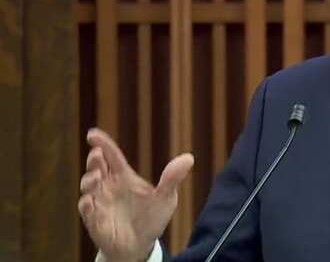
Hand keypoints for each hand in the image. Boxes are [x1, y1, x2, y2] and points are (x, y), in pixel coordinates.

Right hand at [78, 128, 193, 261]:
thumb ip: (172, 178)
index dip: (103, 144)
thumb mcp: (166, 198)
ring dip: (89, 180)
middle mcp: (108, 187)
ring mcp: (99, 203)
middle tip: (97, 155)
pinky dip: (87, 205)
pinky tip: (90, 201)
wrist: (141, 246)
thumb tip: (189, 158)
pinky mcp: (95, 221)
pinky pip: (87, 211)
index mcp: (123, 176)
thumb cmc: (151, 218)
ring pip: (88, 187)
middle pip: (96, 168)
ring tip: (96, 176)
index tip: (94, 135)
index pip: (112, 157)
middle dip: (94, 160)